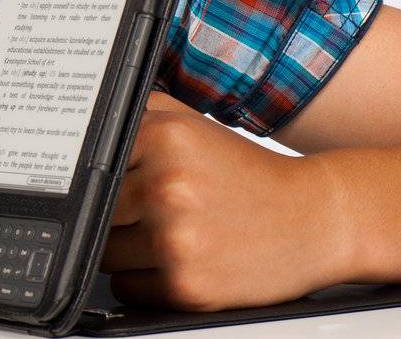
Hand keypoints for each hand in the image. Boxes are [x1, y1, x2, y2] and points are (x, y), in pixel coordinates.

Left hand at [98, 90, 350, 311]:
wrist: (316, 218)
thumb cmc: (249, 174)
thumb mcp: (193, 123)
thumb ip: (139, 113)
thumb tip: (83, 121)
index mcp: (165, 139)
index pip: (94, 165)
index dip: (107, 178)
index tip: (120, 185)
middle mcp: (168, 187)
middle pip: (96, 211)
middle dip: (116, 215)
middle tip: (148, 212)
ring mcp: (177, 240)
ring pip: (107, 253)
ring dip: (127, 250)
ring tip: (168, 235)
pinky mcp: (187, 287)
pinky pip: (128, 287)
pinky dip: (142, 280)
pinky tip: (176, 261)